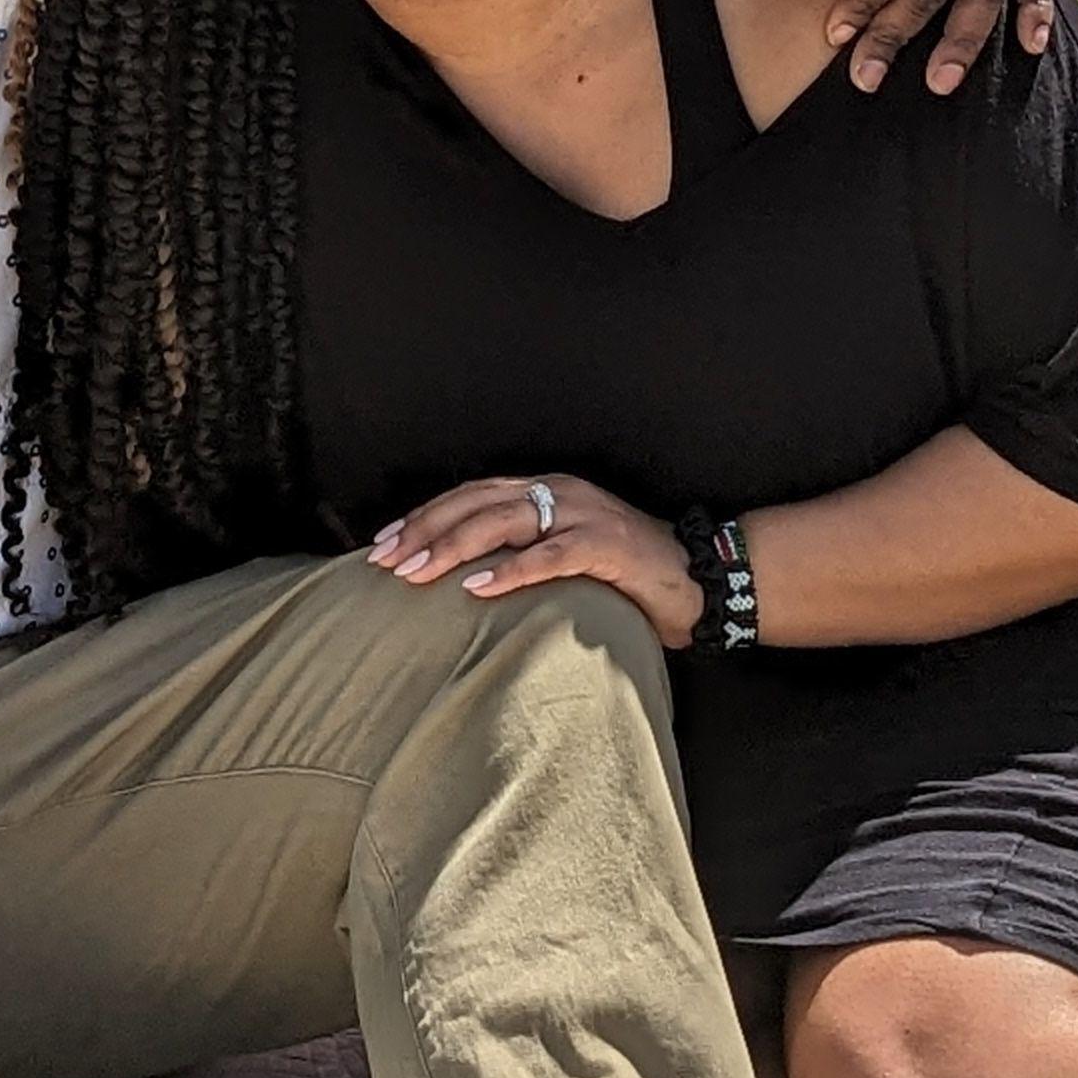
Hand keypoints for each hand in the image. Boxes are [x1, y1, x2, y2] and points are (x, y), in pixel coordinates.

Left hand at [369, 474, 705, 650]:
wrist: (694, 578)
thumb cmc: (621, 574)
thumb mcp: (561, 554)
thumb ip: (519, 553)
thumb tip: (457, 578)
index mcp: (544, 489)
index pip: (470, 495)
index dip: (424, 516)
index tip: (383, 543)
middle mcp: (558, 492)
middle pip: (476, 503)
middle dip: (425, 531)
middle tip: (385, 561)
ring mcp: (583, 514)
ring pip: (503, 522)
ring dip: (453, 547)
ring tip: (416, 573)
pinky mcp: (605, 544)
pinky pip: (549, 555)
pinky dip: (510, 571)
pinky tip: (478, 588)